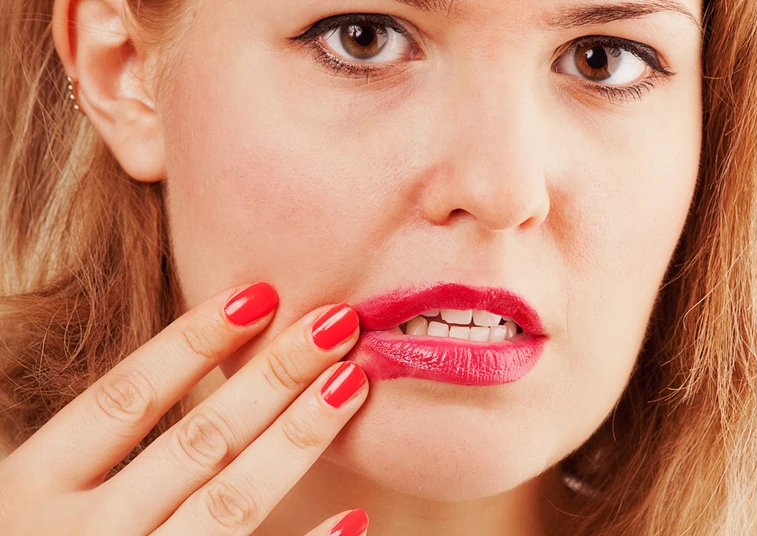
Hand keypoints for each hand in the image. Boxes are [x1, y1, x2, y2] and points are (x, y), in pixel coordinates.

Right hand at [0, 282, 369, 535]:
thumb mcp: (35, 496)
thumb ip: (94, 448)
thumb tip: (198, 359)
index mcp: (33, 487)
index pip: (127, 396)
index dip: (194, 341)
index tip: (261, 294)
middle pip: (197, 440)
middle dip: (274, 376)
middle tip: (337, 323)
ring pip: (230, 503)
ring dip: (297, 438)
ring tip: (351, 383)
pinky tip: (356, 515)